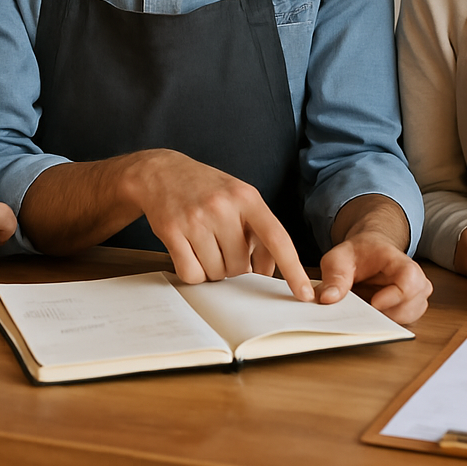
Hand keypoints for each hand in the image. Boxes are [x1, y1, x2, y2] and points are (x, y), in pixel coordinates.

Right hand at [122, 149, 313, 301]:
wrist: (161, 171)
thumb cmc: (207, 189)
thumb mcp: (240, 199)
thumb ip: (259, 231)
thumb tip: (268, 271)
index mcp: (247, 197)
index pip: (277, 239)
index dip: (293, 269)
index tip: (305, 294)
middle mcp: (223, 207)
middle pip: (241, 265)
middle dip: (234, 266)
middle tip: (222, 247)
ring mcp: (196, 218)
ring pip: (216, 272)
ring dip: (213, 270)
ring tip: (204, 246)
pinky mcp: (172, 230)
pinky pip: (191, 273)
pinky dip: (193, 272)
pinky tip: (189, 253)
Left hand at [319, 231, 431, 323]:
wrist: (368, 252)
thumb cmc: (358, 254)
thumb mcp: (339, 258)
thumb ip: (335, 276)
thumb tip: (327, 299)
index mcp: (398, 261)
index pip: (410, 279)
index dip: (395, 295)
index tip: (374, 303)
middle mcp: (414, 279)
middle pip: (412, 303)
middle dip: (385, 312)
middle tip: (361, 309)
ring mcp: (415, 296)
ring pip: (409, 316)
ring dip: (385, 318)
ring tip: (364, 307)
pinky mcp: (410, 308)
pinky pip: (404, 322)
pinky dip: (386, 322)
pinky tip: (371, 313)